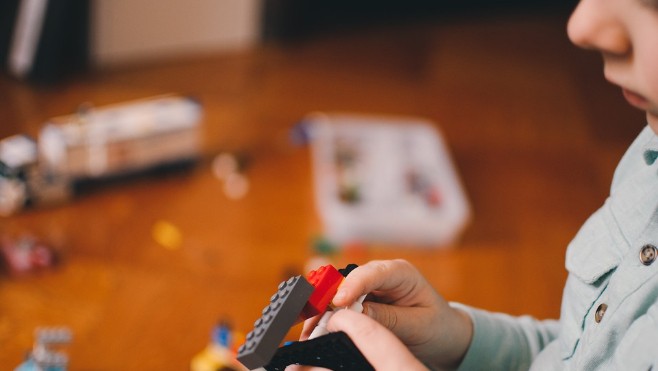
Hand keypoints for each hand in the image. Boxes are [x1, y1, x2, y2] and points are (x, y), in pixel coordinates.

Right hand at [301, 259, 472, 369]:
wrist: (442, 333)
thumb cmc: (435, 325)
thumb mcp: (417, 325)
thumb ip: (388, 318)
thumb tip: (355, 313)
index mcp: (401, 273)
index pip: (373, 273)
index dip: (353, 285)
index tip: (338, 301)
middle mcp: (380, 275)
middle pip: (347, 281)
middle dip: (328, 300)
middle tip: (314, 321)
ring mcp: (368, 287)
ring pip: (337, 293)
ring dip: (322, 311)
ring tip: (310, 330)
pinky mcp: (360, 300)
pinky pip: (338, 306)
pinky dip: (326, 318)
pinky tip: (316, 329)